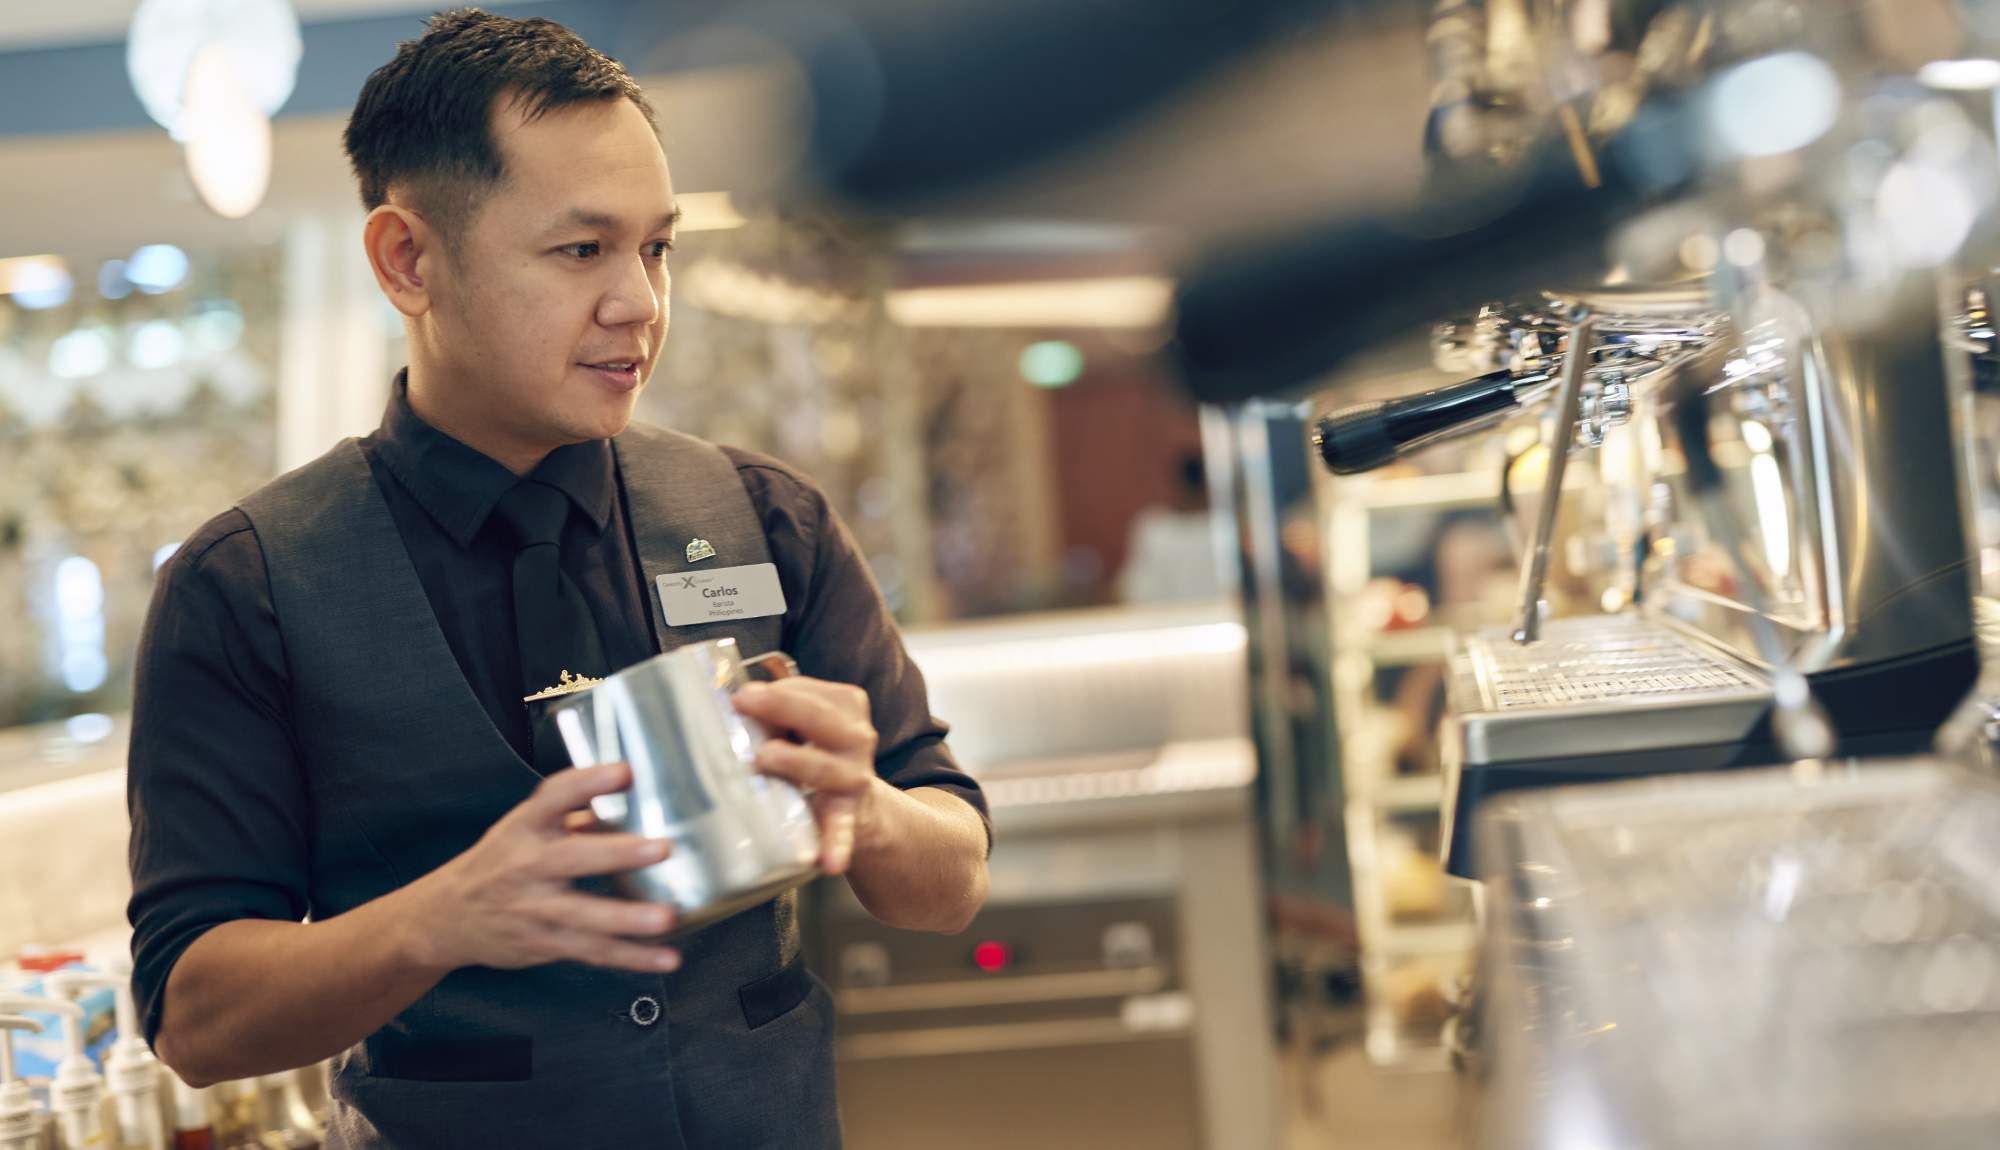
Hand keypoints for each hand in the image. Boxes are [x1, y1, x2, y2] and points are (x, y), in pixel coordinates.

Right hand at [403, 762, 682, 974]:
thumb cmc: (500, 862)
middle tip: (660, 849)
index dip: (589, 782)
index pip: (555, 796)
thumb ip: (575, 815)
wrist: (446, 917)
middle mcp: (527, 865)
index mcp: (525, 826)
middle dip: (616, 854)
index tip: (625, 772)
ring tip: (666, 917)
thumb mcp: (525, 827)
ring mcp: (534, 909)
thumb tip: (633, 801)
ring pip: (583, 916)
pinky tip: (667, 958)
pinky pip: (593, 951)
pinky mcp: (545, 944)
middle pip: (572, 858)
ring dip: (627, 920)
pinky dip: (632, 958)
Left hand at [734, 677, 879, 873]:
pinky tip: (827, 861)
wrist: (858, 807)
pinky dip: (835, 845)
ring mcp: (854, 777)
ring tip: (766, 757)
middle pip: (820, 717)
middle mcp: (856, 737)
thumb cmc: (816, 754)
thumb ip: (776, 715)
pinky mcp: (846, 815)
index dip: (774, 691)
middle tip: (743, 703)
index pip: (808, 690)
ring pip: (827, 767)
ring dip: (797, 761)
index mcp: (846, 706)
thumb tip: (725, 707)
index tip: (739, 696)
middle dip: (782, 707)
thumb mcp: (804, 726)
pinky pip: (842, 830)